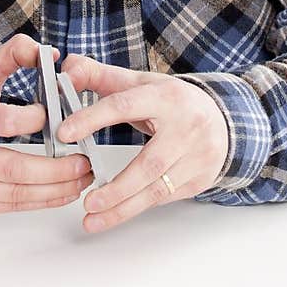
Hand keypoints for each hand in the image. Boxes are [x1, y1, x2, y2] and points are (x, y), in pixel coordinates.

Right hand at [0, 33, 92, 213]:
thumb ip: (12, 55)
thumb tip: (50, 53)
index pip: (4, 121)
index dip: (36, 122)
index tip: (57, 118)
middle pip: (15, 167)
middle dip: (57, 169)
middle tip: (85, 161)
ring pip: (16, 193)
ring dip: (55, 189)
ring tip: (82, 179)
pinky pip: (8, 206)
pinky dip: (39, 201)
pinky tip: (61, 192)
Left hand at [57, 55, 228, 233]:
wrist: (222, 119)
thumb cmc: (172, 101)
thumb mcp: (139, 83)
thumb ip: (99, 75)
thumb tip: (69, 69)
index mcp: (166, 96)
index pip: (124, 105)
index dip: (93, 118)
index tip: (65, 133)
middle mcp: (186, 126)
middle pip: (149, 163)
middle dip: (116, 187)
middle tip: (87, 201)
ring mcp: (198, 155)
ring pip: (158, 188)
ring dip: (124, 207)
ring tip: (93, 217)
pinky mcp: (200, 178)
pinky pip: (165, 197)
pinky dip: (139, 205)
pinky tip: (119, 210)